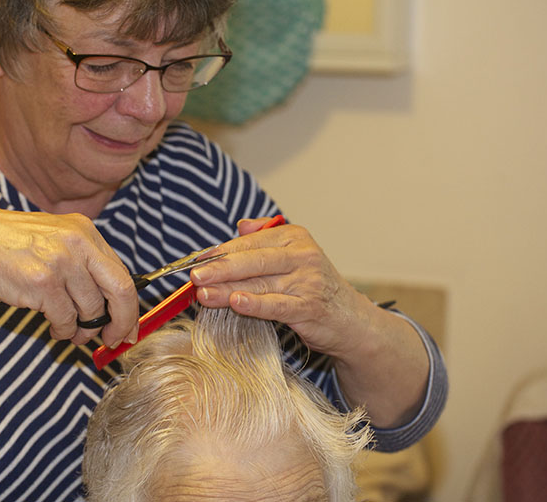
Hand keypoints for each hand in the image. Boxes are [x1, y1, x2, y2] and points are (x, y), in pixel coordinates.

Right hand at [0, 209, 139, 347]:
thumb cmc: (4, 244)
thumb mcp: (52, 238)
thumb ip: (82, 262)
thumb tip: (110, 302)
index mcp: (84, 230)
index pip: (122, 273)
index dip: (129, 305)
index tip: (128, 325)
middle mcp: (77, 242)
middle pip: (120, 291)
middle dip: (121, 322)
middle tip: (115, 340)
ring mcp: (60, 261)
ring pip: (91, 310)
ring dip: (84, 329)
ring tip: (70, 330)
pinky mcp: (41, 283)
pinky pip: (66, 319)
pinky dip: (63, 330)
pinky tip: (53, 326)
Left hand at [189, 217, 376, 358]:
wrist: (352, 320)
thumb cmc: (314, 287)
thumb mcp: (293, 255)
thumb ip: (265, 238)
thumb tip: (240, 225)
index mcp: (294, 237)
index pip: (250, 243)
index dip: (220, 251)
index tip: (196, 260)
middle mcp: (302, 255)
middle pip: (253, 260)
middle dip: (220, 267)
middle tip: (194, 274)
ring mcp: (307, 281)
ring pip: (259, 283)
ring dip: (227, 289)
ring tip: (203, 293)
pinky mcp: (310, 307)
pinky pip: (277, 304)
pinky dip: (255, 304)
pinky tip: (236, 302)